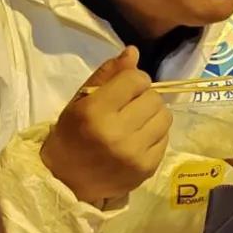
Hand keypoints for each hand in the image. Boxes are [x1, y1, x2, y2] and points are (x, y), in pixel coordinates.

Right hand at [41, 47, 171, 205]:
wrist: (66, 180)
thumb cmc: (71, 135)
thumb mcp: (80, 100)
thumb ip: (107, 75)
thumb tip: (134, 52)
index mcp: (96, 112)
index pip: (136, 80)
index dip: (133, 80)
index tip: (125, 88)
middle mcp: (117, 133)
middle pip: (154, 98)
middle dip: (144, 97)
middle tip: (129, 107)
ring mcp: (135, 154)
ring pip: (165, 117)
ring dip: (153, 115)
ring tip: (136, 122)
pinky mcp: (147, 168)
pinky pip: (165, 138)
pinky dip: (155, 135)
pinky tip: (138, 139)